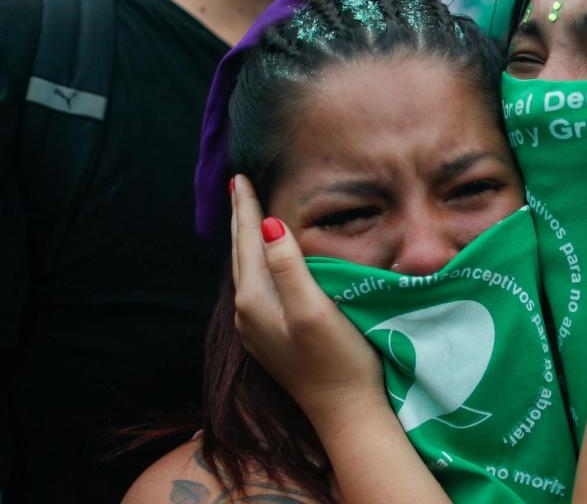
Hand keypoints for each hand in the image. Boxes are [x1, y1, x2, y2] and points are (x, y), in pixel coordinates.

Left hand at [230, 174, 385, 421]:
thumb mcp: (314, 309)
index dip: (247, 208)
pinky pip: (257, 289)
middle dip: (241, 220)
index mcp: (254, 299)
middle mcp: (247, 313)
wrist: (345, 411)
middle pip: (241, 255)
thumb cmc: (337, 359)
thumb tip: (271, 223)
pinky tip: (265, 264)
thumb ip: (289, 267)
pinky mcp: (272, 340)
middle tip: (239, 187)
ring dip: (247, 241)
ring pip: (247, 272)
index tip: (241, 177)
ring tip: (249, 217)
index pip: (248, 241)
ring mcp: (257, 329)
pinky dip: (258, 264)